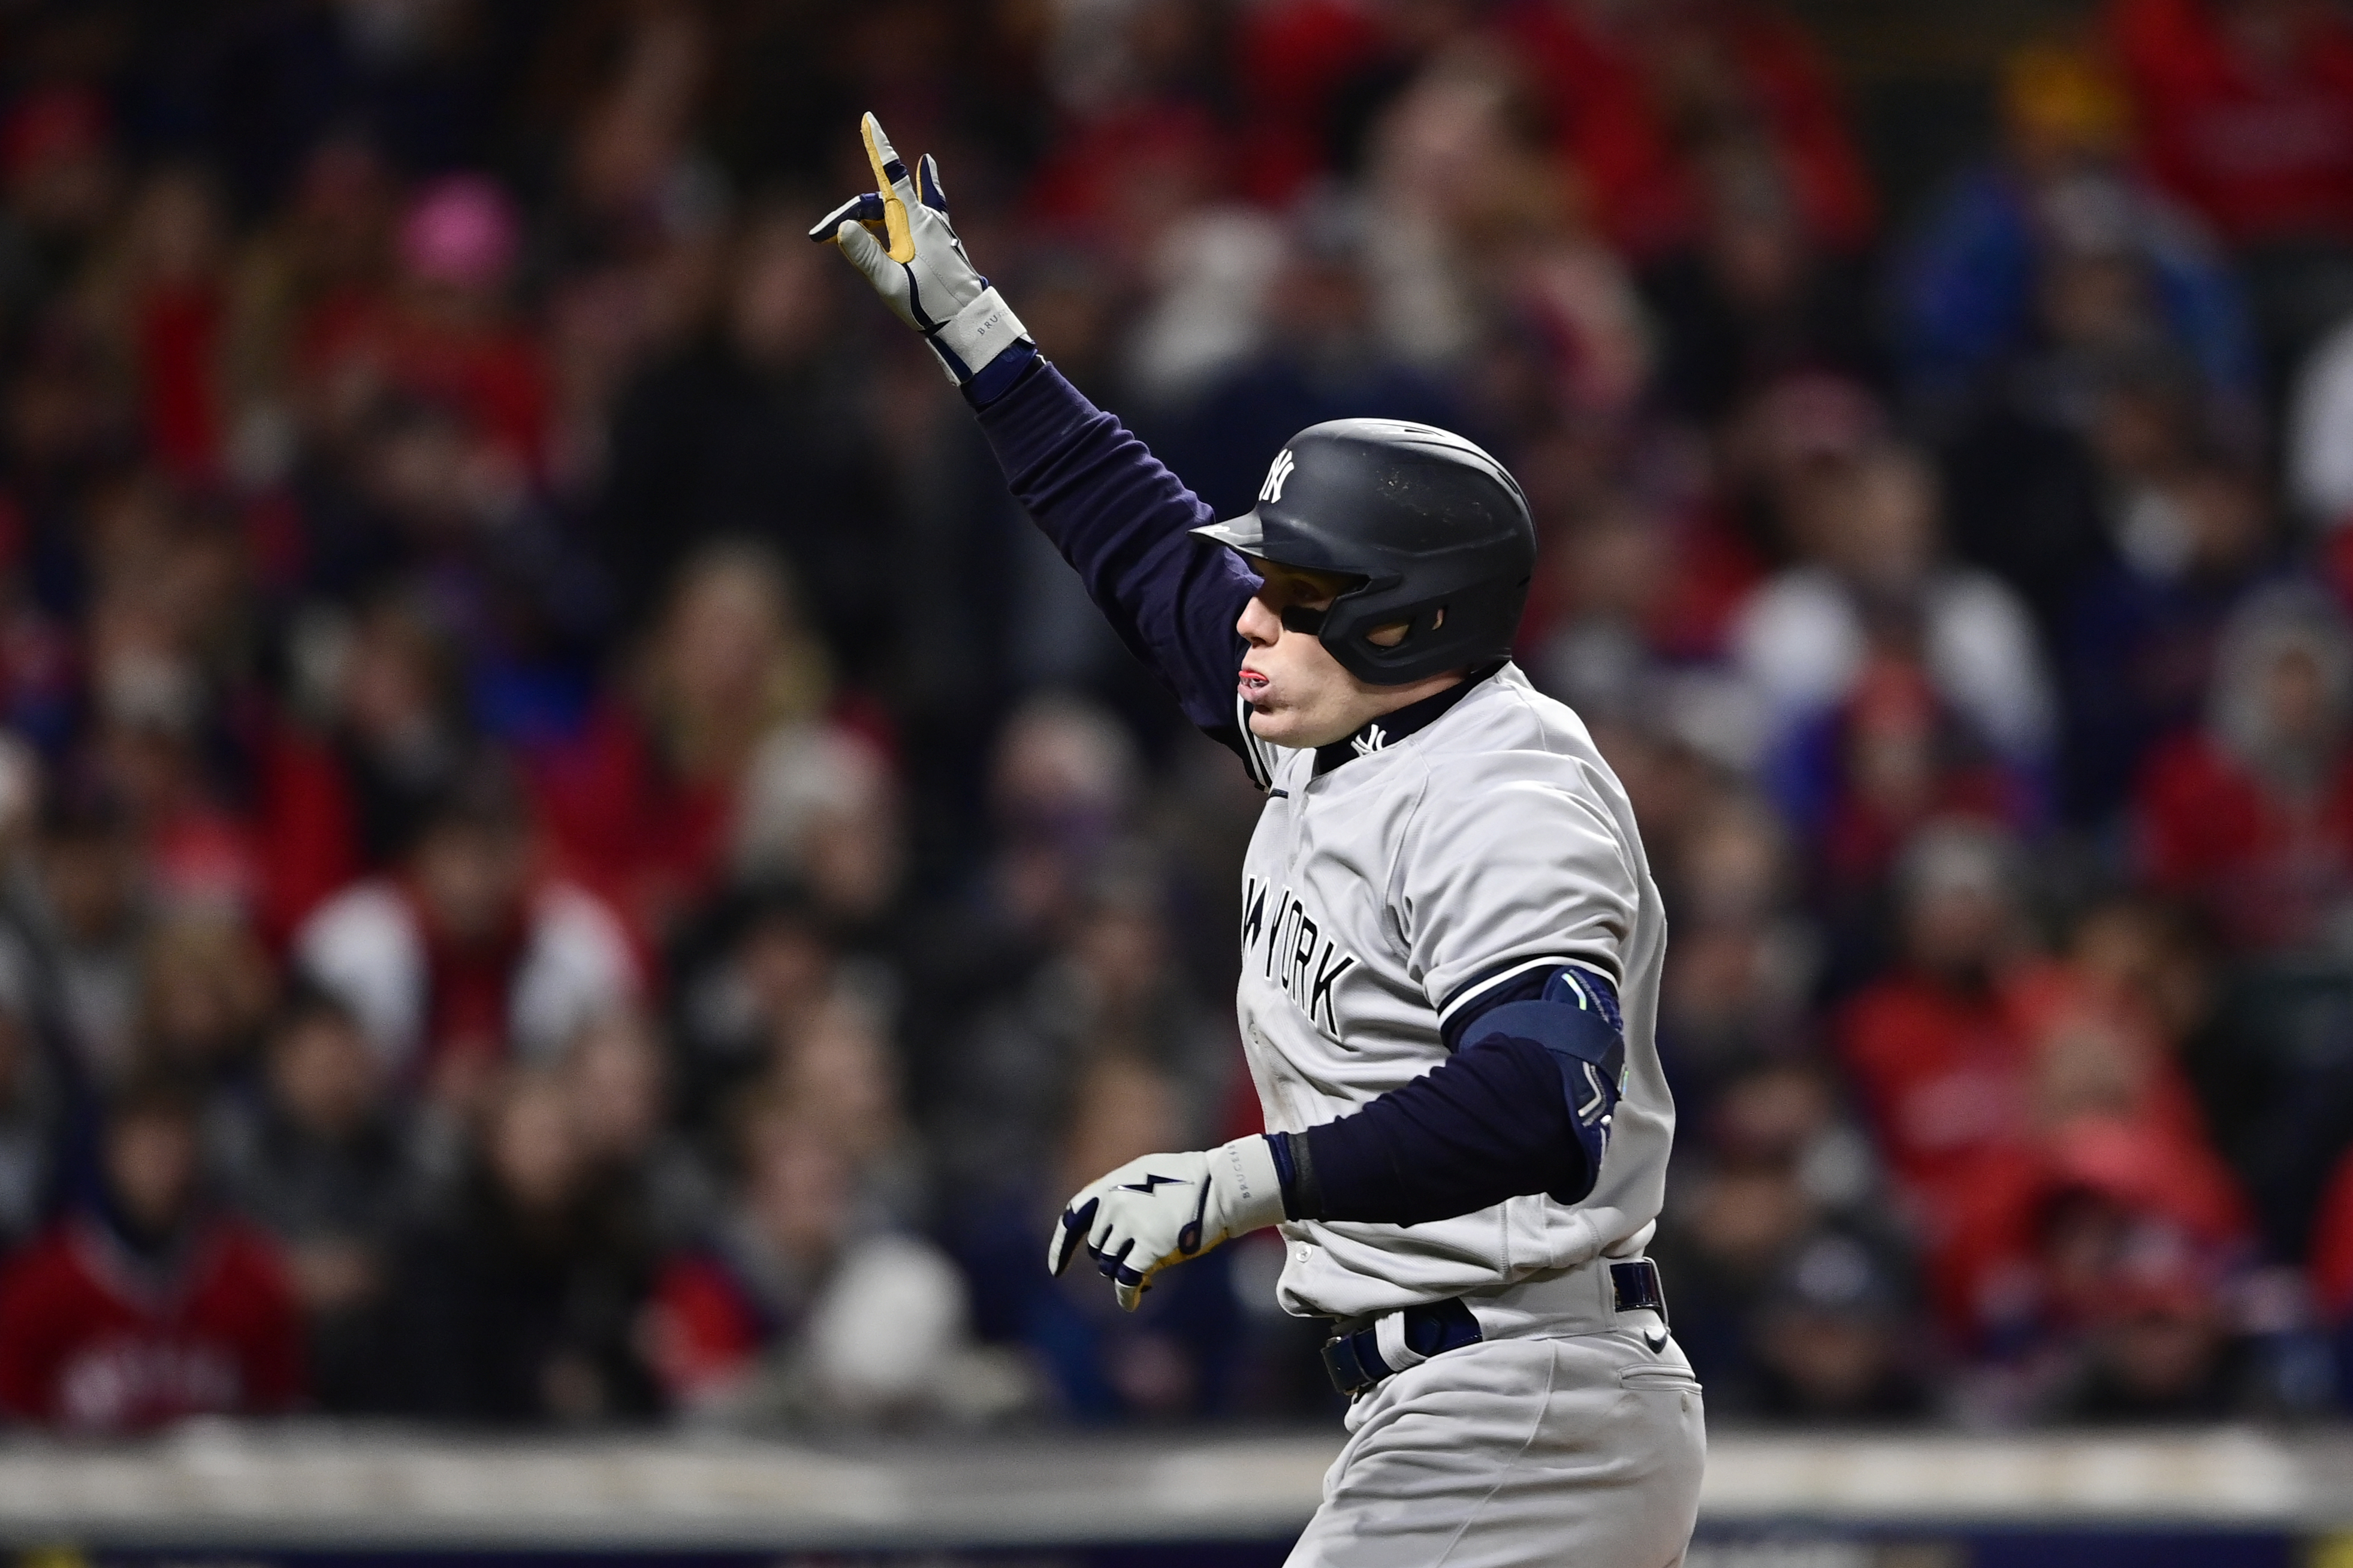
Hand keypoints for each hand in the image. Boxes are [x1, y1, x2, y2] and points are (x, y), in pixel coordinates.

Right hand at [811, 113, 1031, 387]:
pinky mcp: (942, 237)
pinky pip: (928, 205)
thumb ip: (865, 254)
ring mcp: (937, 226)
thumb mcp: (890, 282)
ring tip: (844, 227)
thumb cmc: (930, 304)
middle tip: (822, 237)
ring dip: (870, 214)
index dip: (878, 146)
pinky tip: (929, 162)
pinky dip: (925, 184)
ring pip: (897, 208)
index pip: (891, 176)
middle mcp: (927, 217)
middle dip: (850, 214)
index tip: (869, 118)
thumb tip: (843, 227)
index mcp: (914, 222)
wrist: (968, 319)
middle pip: (880, 202)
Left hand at [1048, 1136, 1286, 1310]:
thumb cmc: (1192, 1180)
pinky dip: (1126, 1296)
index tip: (1056, 1270)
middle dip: (1113, 1260)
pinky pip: (1126, 1281)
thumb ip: (1123, 1195)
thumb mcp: (1147, 1174)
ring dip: (1124, 1274)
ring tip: (1149, 1274)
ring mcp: (1130, 1226)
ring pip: (1110, 1266)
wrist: (1222, 1186)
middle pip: (1097, 1249)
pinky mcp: (1149, 1248)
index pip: (1073, 1217)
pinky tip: (1132, 1302)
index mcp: (1111, 1185)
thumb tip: (1111, 1230)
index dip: (1062, 1246)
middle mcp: (1114, 1203)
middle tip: (1137, 1264)